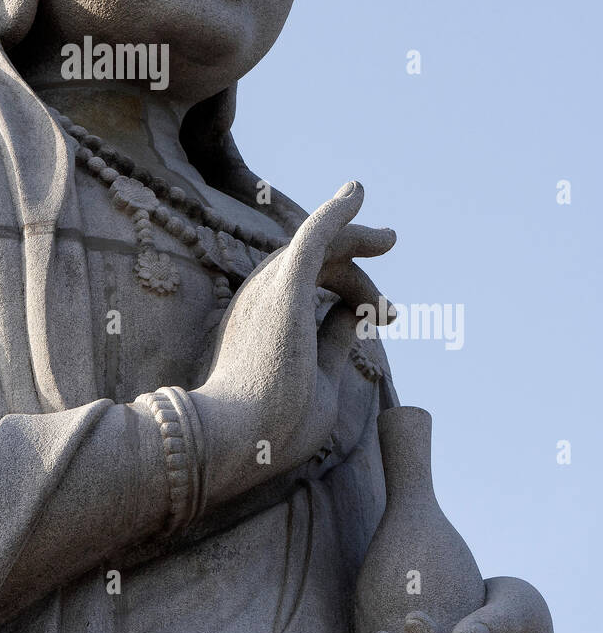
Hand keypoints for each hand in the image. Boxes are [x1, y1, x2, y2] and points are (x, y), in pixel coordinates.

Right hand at [192, 181, 394, 505]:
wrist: (239, 438)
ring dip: (357, 238)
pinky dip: (336, 213)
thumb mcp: (319, 376)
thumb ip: (334, 339)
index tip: (387, 314)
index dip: (355, 293)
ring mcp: (270, 286)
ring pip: (321, 245)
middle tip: (392, 294)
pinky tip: (356, 194)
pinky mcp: (285, 283)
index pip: (313, 285)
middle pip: (320, 263)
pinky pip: (314, 235)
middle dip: (358, 271)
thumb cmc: (274, 423)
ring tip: (389, 238)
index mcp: (266, 317)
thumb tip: (356, 312)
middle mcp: (262, 293)